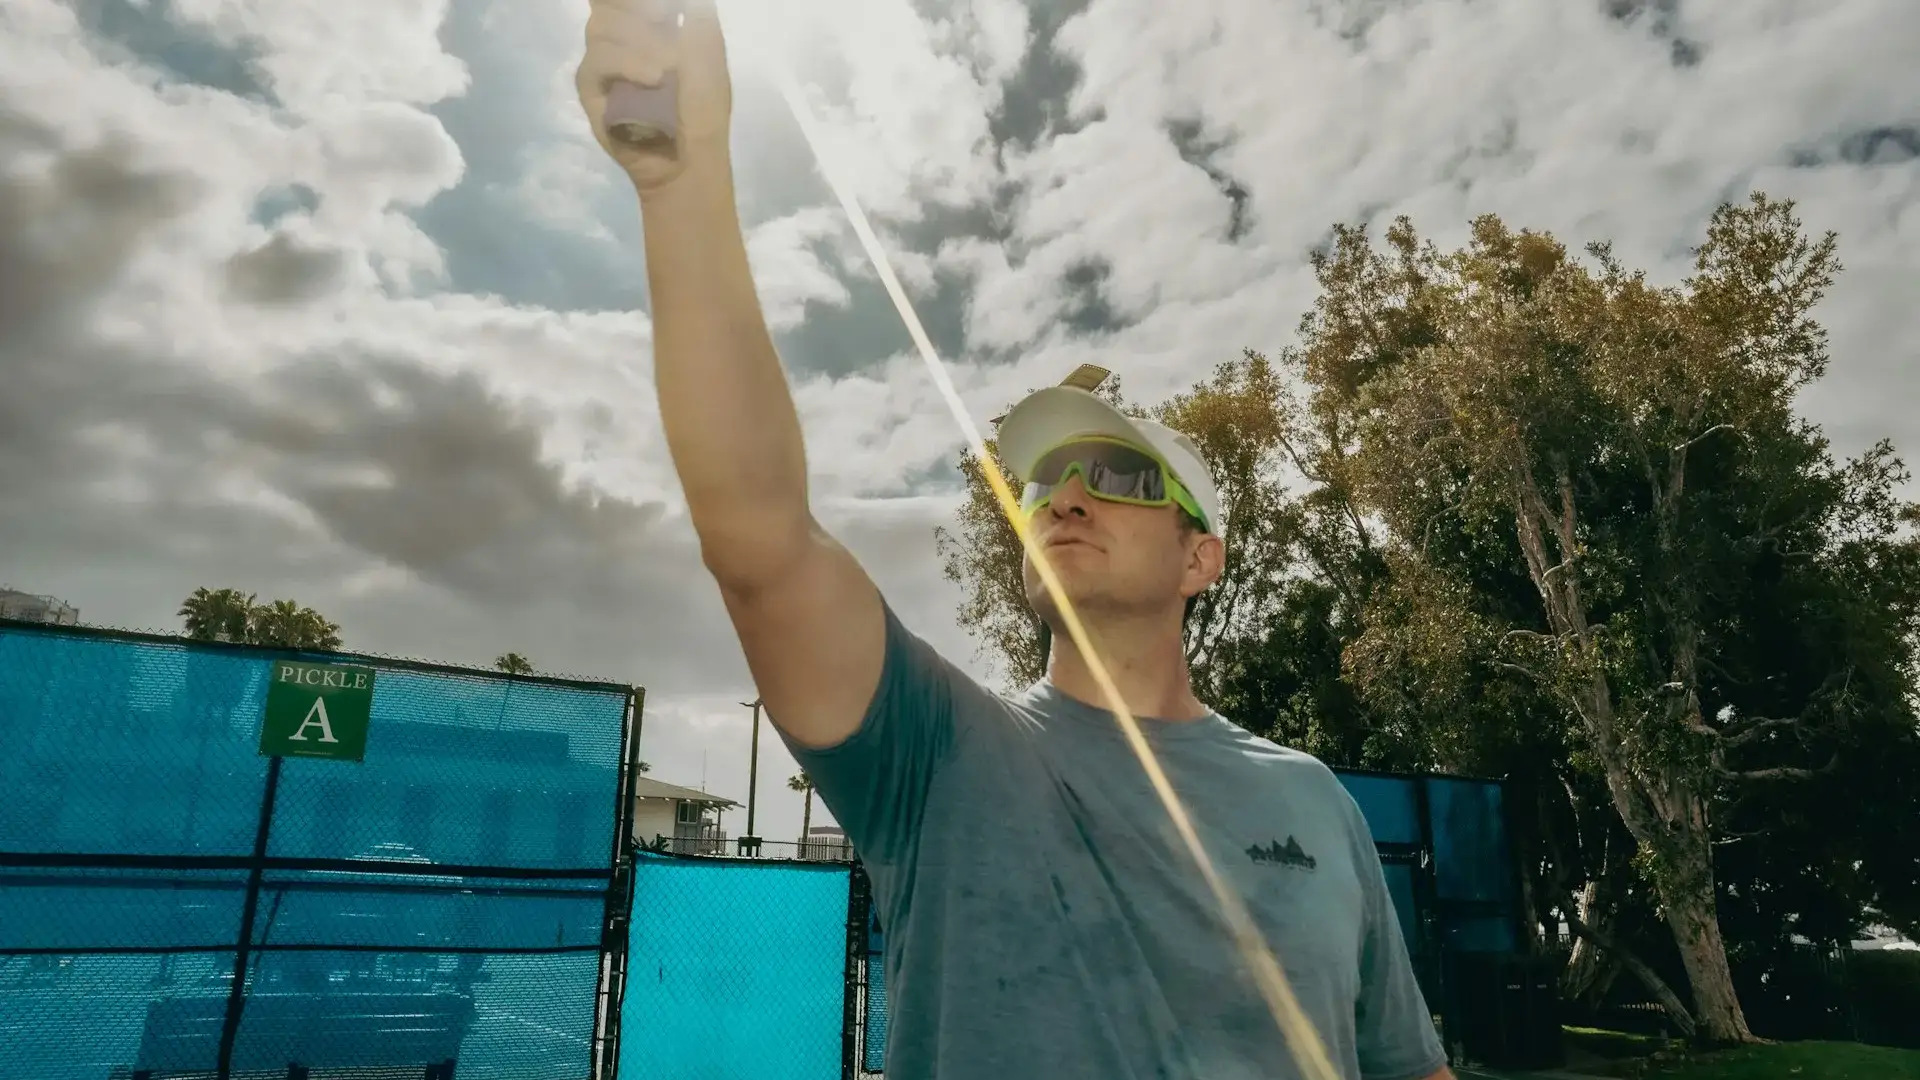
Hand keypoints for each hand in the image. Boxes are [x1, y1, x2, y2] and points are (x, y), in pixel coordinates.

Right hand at [576, 0, 732, 194]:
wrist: (690, 157)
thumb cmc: (704, 108)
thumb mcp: (709, 53)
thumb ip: (697, 14)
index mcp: (650, 26)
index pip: (626, 1)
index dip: (634, 0)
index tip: (665, 9)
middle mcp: (622, 38)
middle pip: (608, 5)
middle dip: (637, 8)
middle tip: (664, 17)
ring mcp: (603, 61)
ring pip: (602, 26)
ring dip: (641, 41)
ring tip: (668, 69)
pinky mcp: (590, 87)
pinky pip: (597, 60)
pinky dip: (627, 64)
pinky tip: (652, 79)